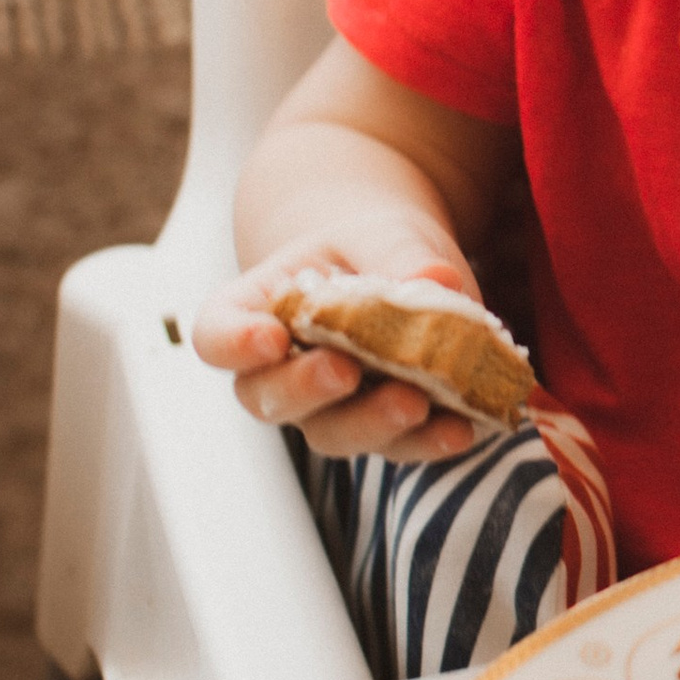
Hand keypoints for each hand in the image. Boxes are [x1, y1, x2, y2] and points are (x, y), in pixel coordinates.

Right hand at [191, 229, 486, 462]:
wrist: (403, 267)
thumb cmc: (370, 245)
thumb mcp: (382, 232)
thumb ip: (396, 253)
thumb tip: (435, 277)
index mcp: (255, 314)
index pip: (217, 337)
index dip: (235, 343)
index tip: (269, 338)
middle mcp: (281, 373)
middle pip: (269, 398)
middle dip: (306, 389)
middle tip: (343, 371)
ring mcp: (332, 409)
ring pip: (334, 433)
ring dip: (372, 424)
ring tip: (413, 403)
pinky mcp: (388, 428)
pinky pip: (399, 446)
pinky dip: (430, 441)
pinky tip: (461, 428)